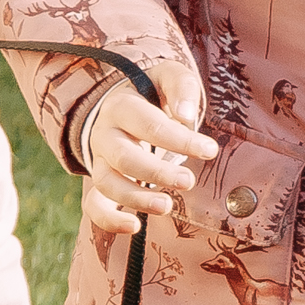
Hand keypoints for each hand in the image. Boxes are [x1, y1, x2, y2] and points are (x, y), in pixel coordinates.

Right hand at [78, 75, 217, 243]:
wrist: (126, 106)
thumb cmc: (155, 94)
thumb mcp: (169, 78)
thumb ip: (181, 88)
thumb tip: (186, 115)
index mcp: (121, 107)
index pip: (149, 125)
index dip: (179, 140)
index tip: (210, 150)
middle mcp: (104, 134)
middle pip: (123, 157)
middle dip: (156, 173)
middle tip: (188, 182)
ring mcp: (99, 161)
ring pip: (106, 183)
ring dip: (135, 199)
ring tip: (167, 207)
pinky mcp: (100, 183)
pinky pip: (94, 206)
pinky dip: (108, 220)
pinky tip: (134, 227)